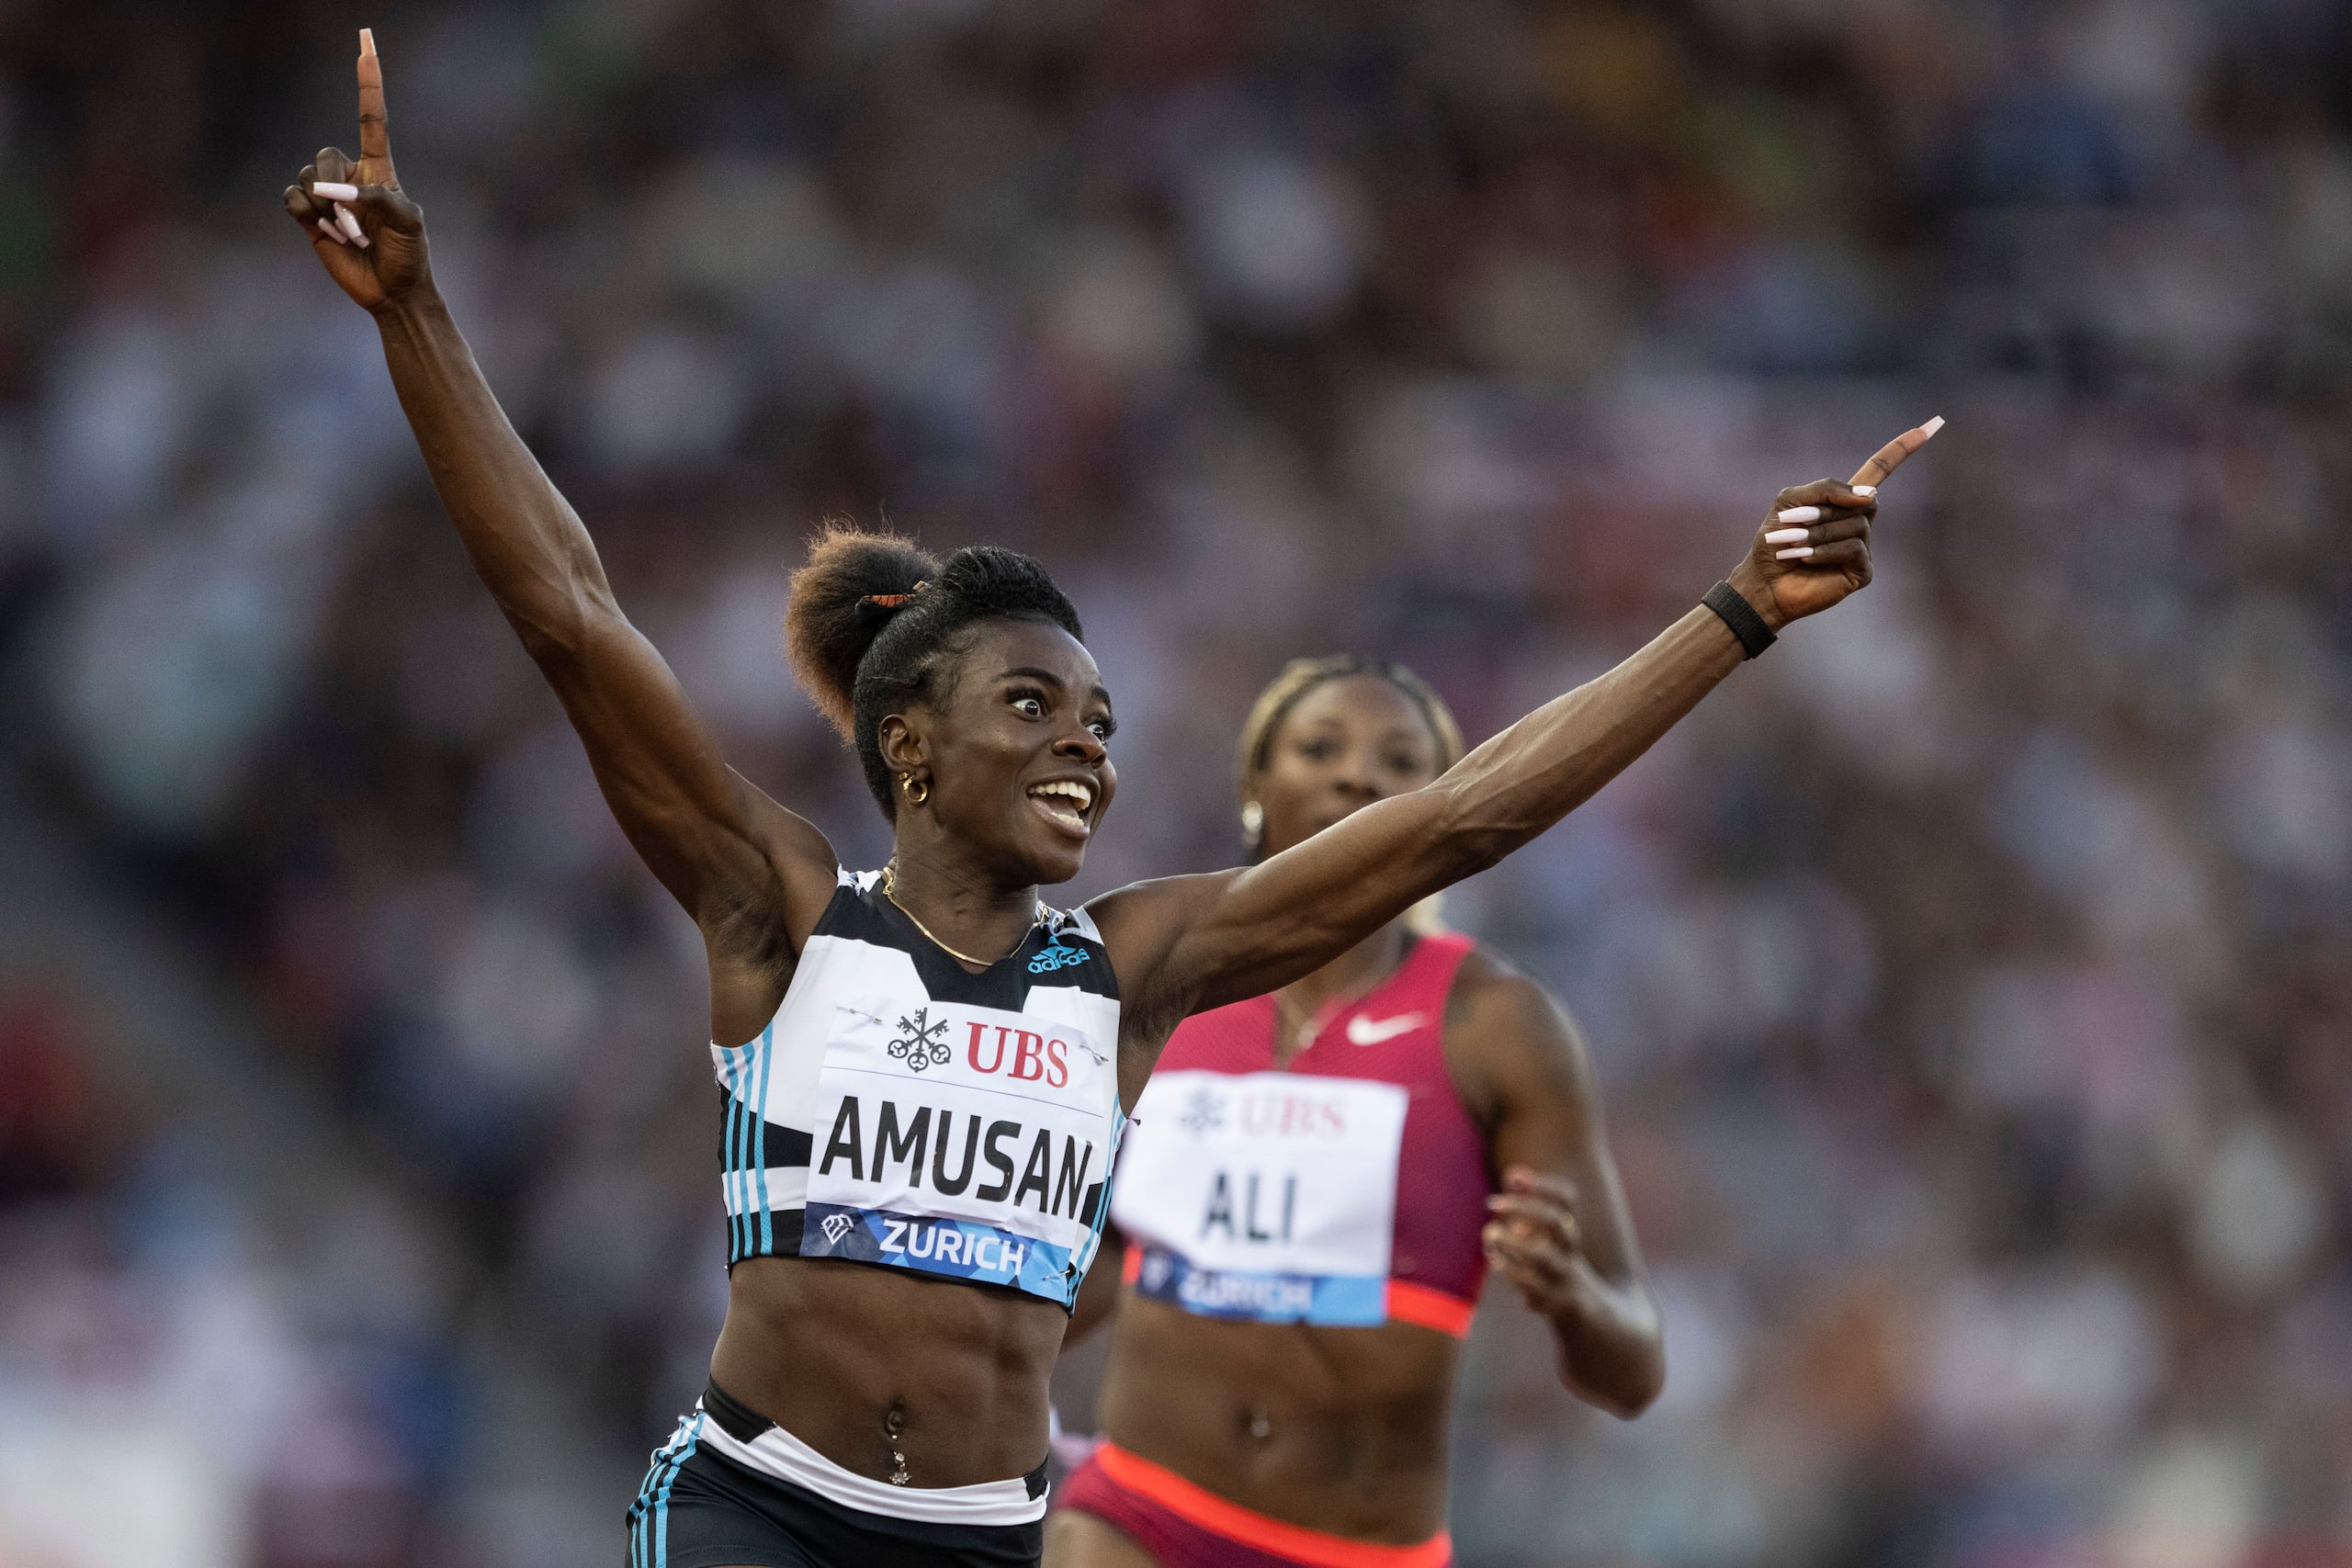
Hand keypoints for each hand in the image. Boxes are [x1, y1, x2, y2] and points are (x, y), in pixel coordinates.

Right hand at [281, 29, 428, 312]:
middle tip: (360, 230)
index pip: (371, 117)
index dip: (367, 80)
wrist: (393, 293)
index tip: (365, 41)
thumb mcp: (408, 223)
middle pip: (325, 156)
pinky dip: (307, 217)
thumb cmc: (409, 255)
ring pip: (307, 179)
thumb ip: (378, 198)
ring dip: (327, 213)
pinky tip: (327, 236)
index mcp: (379, 169)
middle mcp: (350, 176)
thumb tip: (333, 191)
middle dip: (337, 192)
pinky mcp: (309, 217)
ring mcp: (328, 196)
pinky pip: (291, 198)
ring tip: (351, 238)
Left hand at [1482, 1165, 1603, 1321]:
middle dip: (1524, 1207)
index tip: (1513, 1177)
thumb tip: (1513, 1175)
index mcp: (1567, 1227)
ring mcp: (1562, 1276)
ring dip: (1512, 1242)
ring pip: (1543, 1255)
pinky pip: (1532, 1288)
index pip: (1566, 1199)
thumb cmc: (1549, 1258)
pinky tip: (1495, 1261)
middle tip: (1491, 1202)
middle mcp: (1568, 1249)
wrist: (1581, 1306)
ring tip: (1490, 1233)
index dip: (1543, 1185)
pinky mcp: (1552, 1303)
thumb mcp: (1541, 1232)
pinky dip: (1511, 1273)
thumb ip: (1525, 1203)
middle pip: (1556, 1222)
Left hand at [1726, 417, 1942, 629]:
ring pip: (1857, 526)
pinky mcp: (1862, 571)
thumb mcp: (1790, 501)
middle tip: (1788, 523)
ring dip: (1818, 532)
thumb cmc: (1775, 541)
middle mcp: (1860, 521)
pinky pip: (1853, 550)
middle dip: (1824, 510)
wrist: (1764, 581)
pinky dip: (1824, 551)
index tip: (1934, 424)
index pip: (1879, 470)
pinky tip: (1804, 557)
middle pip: (1862, 501)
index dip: (1902, 448)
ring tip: (1790, 543)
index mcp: (1844, 501)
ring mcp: (1864, 548)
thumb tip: (1869, 496)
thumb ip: (1826, 488)